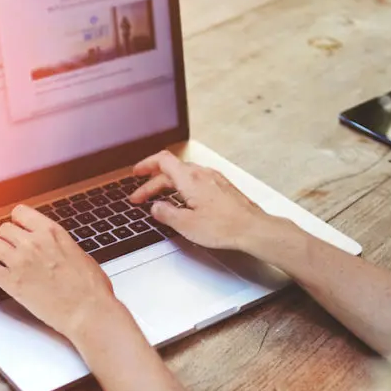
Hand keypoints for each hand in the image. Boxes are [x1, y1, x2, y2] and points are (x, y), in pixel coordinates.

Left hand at [0, 205, 124, 340]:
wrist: (87, 311)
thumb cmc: (91, 288)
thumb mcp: (79, 254)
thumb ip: (60, 245)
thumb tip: (55, 247)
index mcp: (51, 232)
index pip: (21, 213)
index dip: (18, 221)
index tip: (17, 226)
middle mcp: (33, 243)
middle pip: (4, 228)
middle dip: (6, 237)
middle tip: (8, 246)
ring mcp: (20, 262)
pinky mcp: (11, 283)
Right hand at [130, 150, 302, 257]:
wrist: (254, 229)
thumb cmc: (225, 227)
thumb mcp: (186, 225)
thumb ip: (166, 214)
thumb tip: (156, 208)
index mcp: (190, 179)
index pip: (162, 160)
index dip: (145, 165)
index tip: (136, 173)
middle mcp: (202, 174)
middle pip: (171, 170)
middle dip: (153, 182)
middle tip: (141, 197)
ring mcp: (214, 179)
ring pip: (185, 174)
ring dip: (168, 184)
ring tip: (160, 197)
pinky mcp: (223, 187)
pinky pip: (197, 180)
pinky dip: (183, 186)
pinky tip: (184, 199)